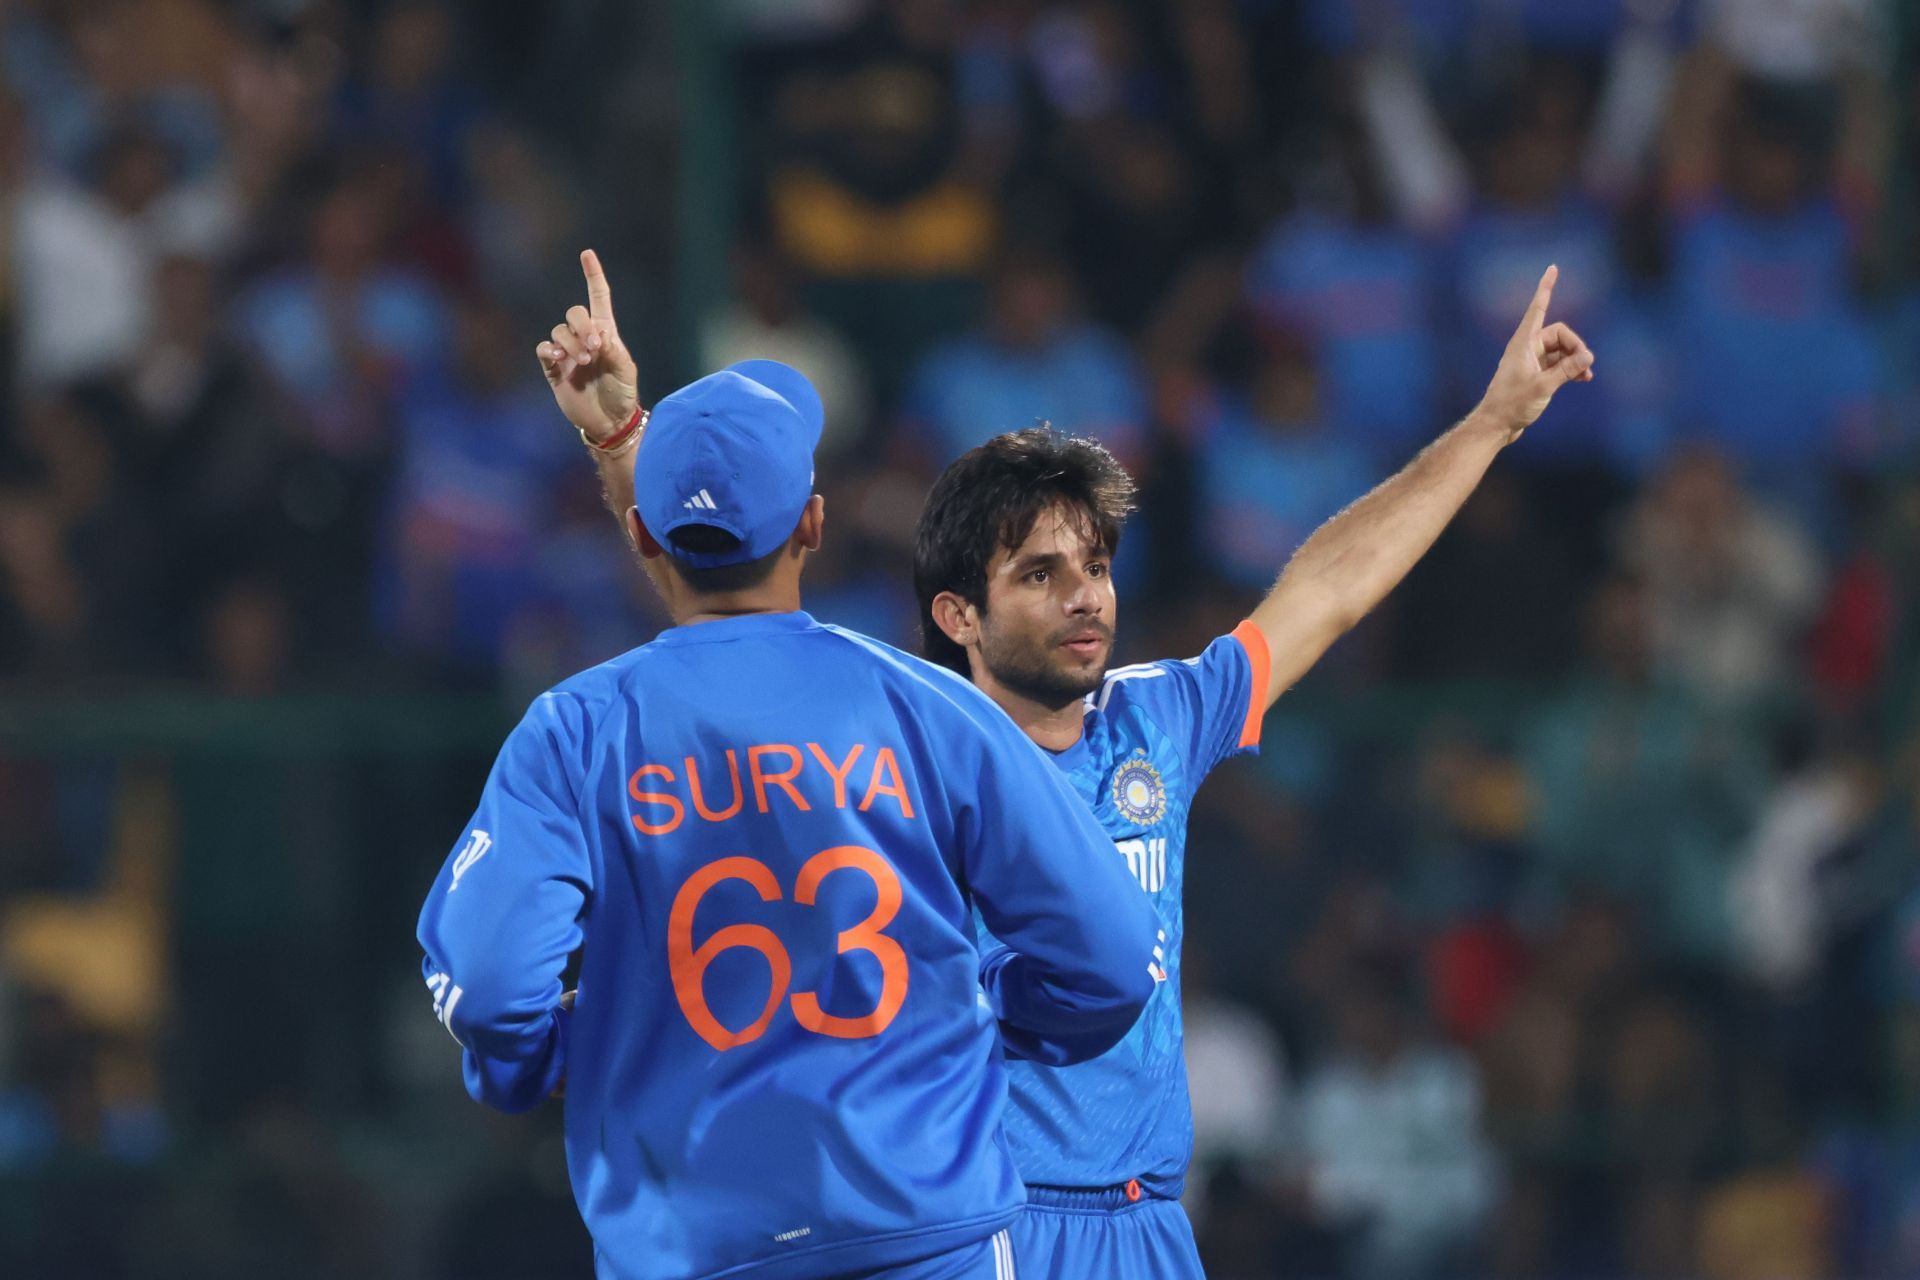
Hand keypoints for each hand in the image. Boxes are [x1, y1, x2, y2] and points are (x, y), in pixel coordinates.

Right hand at [536, 249, 639, 442]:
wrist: (609, 422)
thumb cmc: (622, 395)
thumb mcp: (626, 372)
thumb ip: (614, 352)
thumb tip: (597, 335)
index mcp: (606, 334)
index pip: (598, 298)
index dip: (593, 276)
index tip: (587, 254)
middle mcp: (585, 339)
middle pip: (574, 313)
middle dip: (581, 326)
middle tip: (594, 349)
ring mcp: (568, 353)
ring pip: (559, 331)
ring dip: (570, 343)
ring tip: (582, 362)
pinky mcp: (554, 369)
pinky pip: (544, 349)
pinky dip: (550, 350)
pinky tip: (560, 359)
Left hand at [1473, 265, 1594, 441]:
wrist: (1497, 425)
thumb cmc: (1513, 404)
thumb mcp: (1543, 386)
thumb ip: (1567, 370)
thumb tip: (1589, 356)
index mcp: (1523, 343)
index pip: (1538, 308)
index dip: (1546, 288)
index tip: (1552, 268)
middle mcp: (1527, 348)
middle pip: (1560, 334)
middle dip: (1575, 346)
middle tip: (1586, 365)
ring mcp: (1532, 360)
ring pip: (1561, 350)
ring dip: (1576, 359)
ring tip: (1587, 375)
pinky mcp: (1536, 373)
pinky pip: (1558, 363)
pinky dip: (1570, 368)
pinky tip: (1583, 379)